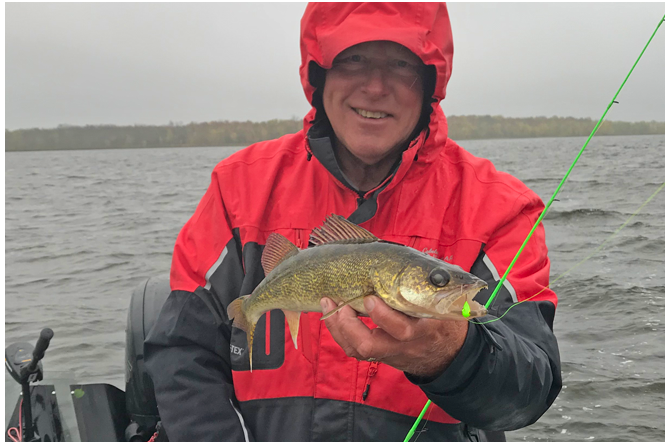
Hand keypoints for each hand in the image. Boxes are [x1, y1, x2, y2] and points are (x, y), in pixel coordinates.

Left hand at [320, 295, 467, 377]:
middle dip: (352, 325)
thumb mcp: (447, 299)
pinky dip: (339, 332)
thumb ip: (435, 283)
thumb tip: (422, 261)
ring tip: (330, 303)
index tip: (370, 297)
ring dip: (339, 327)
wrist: (447, 353)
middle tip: (343, 303)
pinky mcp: (379, 354)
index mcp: (426, 329)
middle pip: (373, 345)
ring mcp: (390, 351)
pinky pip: (354, 350)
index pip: (404, 330)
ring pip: (359, 349)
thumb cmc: (443, 317)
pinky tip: (332, 313)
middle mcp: (405, 345)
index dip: (383, 316)